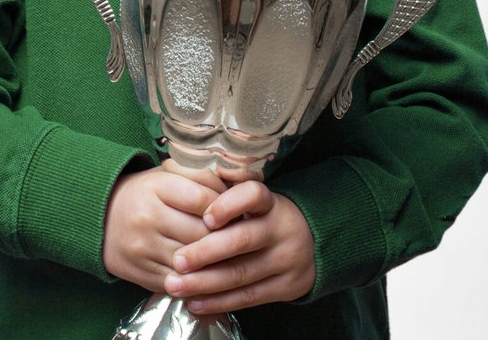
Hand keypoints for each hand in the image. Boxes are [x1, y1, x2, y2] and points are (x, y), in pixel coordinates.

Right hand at [101, 164, 223, 292]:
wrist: (100, 218)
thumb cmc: (146, 193)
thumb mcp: (169, 174)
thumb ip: (202, 176)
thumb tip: (234, 190)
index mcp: (155, 188)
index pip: (203, 200)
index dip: (225, 208)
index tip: (235, 211)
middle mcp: (146, 218)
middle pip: (200, 233)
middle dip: (225, 236)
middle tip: (239, 235)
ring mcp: (142, 249)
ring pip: (192, 261)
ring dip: (215, 261)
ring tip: (228, 254)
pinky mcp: (141, 274)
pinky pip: (180, 283)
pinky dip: (198, 280)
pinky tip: (209, 272)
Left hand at [163, 182, 316, 314]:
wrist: (312, 245)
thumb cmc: (265, 220)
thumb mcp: (255, 203)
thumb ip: (227, 197)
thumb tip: (186, 184)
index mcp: (271, 203)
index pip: (253, 195)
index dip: (228, 205)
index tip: (205, 217)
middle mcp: (282, 229)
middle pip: (242, 240)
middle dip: (205, 252)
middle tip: (177, 260)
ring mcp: (286, 260)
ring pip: (241, 273)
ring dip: (204, 282)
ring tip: (175, 285)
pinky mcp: (287, 287)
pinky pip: (248, 297)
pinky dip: (218, 302)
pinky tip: (194, 303)